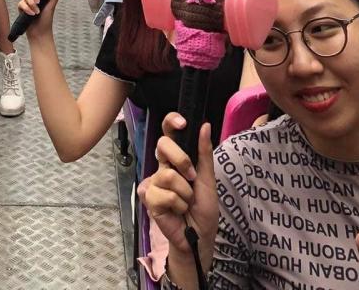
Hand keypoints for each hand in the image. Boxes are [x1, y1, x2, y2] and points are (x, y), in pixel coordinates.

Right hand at [16, 0, 64, 39]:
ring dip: (31, 3)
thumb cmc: (46, 21)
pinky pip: (21, 3)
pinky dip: (26, 8)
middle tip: (38, 1)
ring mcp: (28, 2)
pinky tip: (31, 14)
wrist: (39, 34)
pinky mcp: (22, 8)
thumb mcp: (51, 7)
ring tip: (36, 12)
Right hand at [138, 114, 217, 261]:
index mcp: (176, 159)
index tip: (182, 123)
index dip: (171, 122)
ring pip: (167, 175)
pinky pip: (164, 194)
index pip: (168, 133)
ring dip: (185, 192)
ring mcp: (154, 182)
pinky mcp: (150, 199)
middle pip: (162, 145)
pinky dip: (178, 204)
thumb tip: (205, 124)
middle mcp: (162, 167)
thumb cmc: (204, 208)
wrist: (200, 236)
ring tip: (187, 202)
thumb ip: (204, 153)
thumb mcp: (208, 179)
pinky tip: (178, 211)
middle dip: (181, 160)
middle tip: (192, 178)